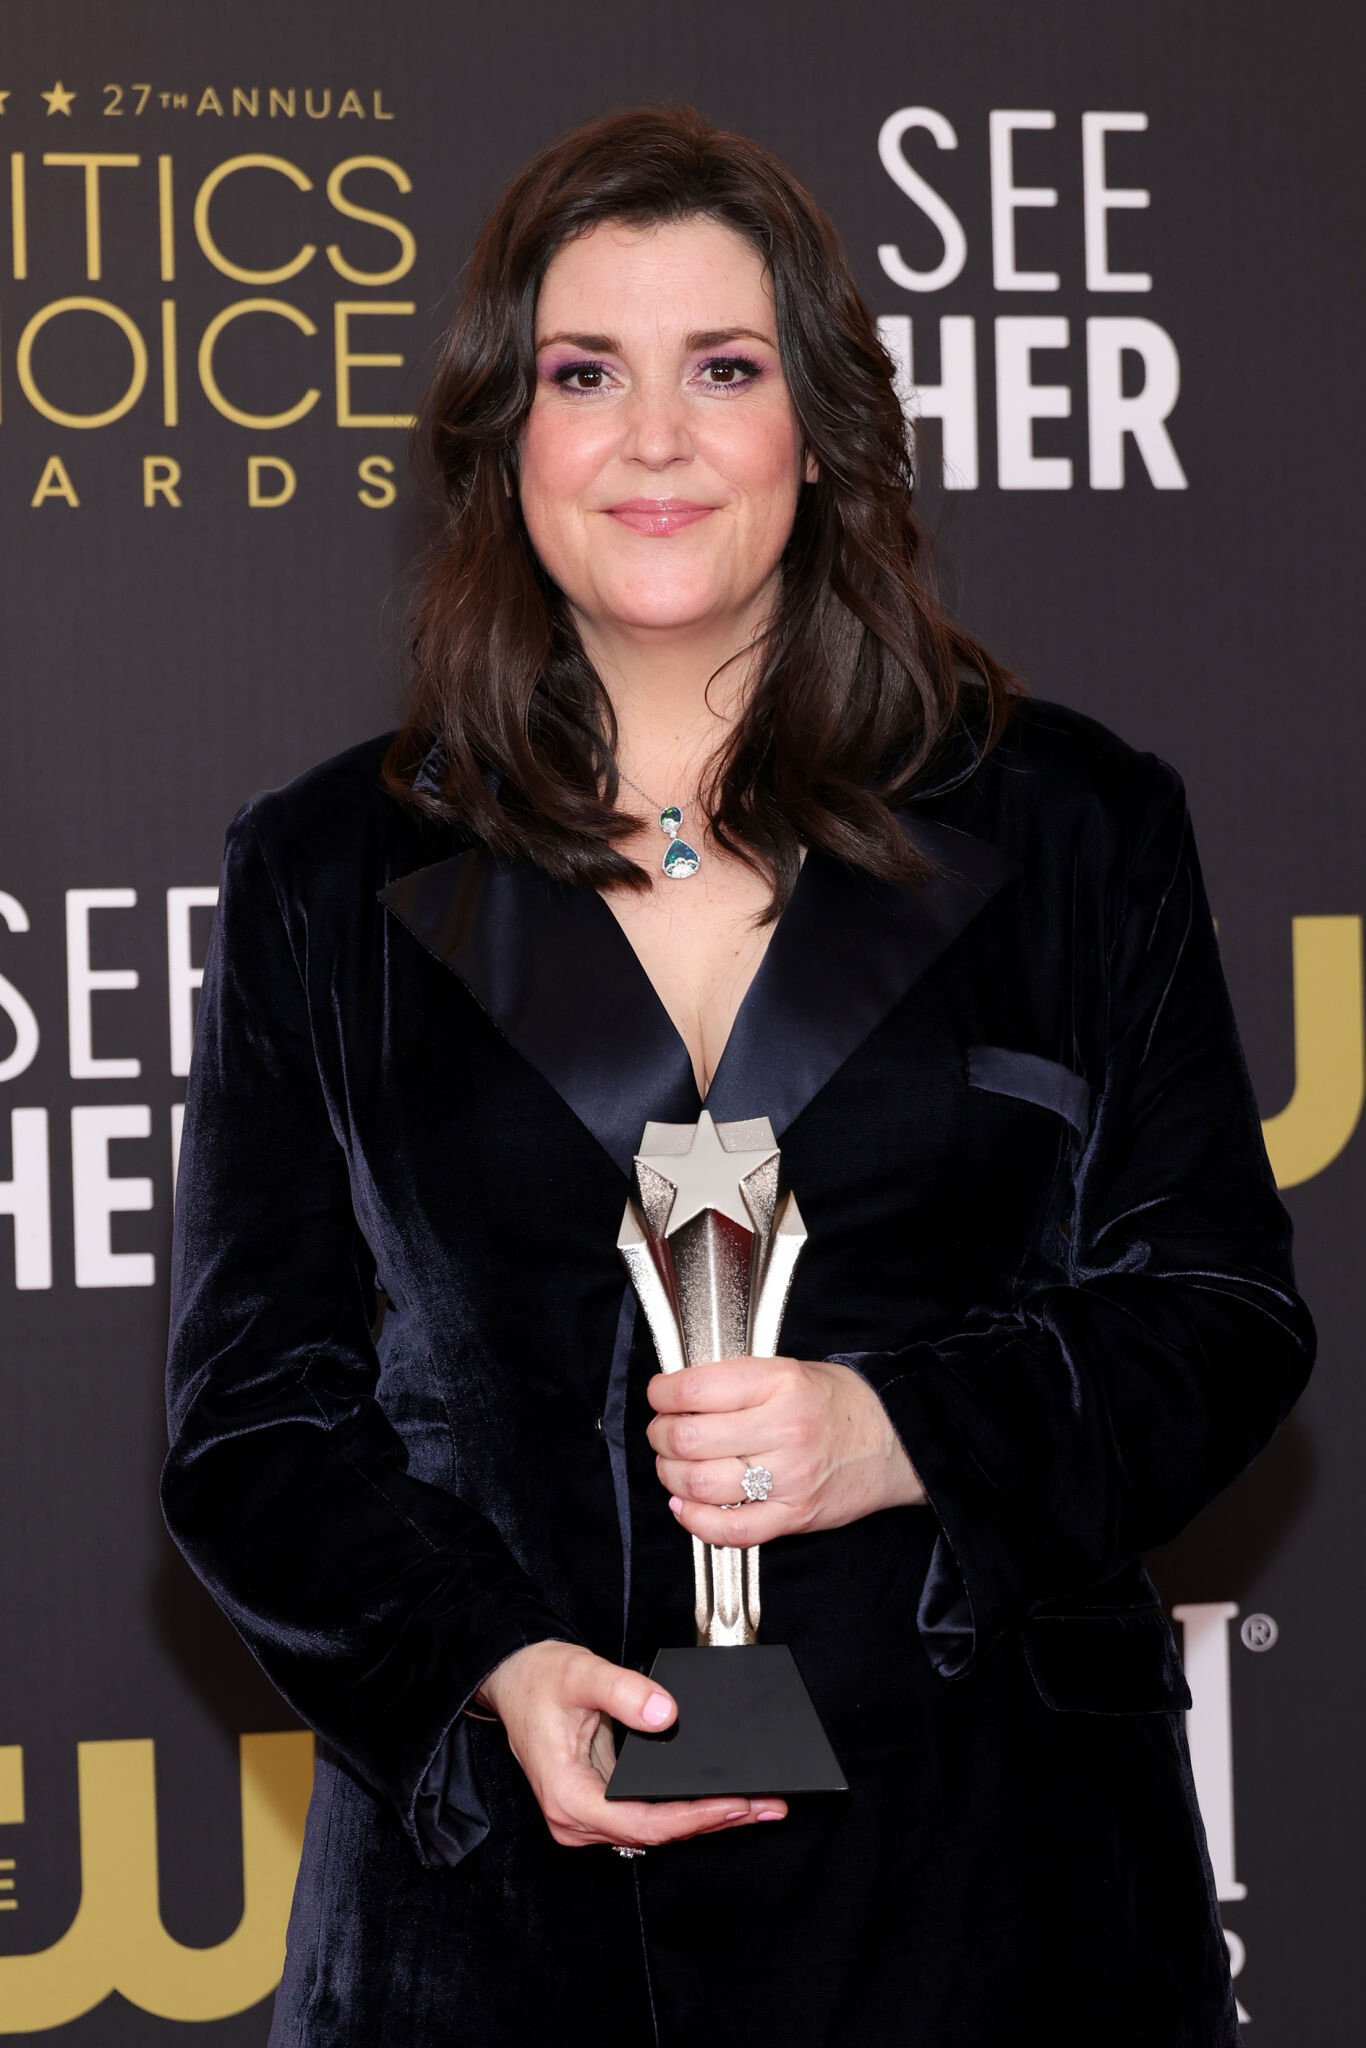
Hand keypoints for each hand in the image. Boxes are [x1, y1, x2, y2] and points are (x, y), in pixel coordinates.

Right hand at [476, 1640, 787, 1847]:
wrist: (513, 1678)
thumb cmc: (539, 1679)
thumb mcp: (582, 1674)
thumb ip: (624, 1691)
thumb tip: (666, 1714)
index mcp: (568, 1796)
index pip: (642, 1821)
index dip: (693, 1817)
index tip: (735, 1803)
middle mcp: (576, 1819)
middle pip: (656, 1832)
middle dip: (714, 1820)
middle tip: (767, 1807)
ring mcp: (587, 1816)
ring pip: (656, 1828)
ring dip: (706, 1818)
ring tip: (757, 1805)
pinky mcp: (598, 1803)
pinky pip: (648, 1814)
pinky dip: (686, 1808)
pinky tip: (720, 1798)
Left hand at [646, 1355, 925, 1548]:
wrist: (897, 1440)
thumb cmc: (839, 1403)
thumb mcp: (790, 1369)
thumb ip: (737, 1382)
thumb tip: (678, 1396)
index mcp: (779, 1383)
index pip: (695, 1390)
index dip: (662, 1394)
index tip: (659, 1396)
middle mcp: (783, 1429)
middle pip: (689, 1440)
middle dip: (660, 1436)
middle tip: (662, 1432)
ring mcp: (789, 1478)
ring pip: (700, 1485)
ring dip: (671, 1476)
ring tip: (674, 1466)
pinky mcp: (794, 1516)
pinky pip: (730, 1530)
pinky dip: (695, 1521)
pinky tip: (685, 1506)